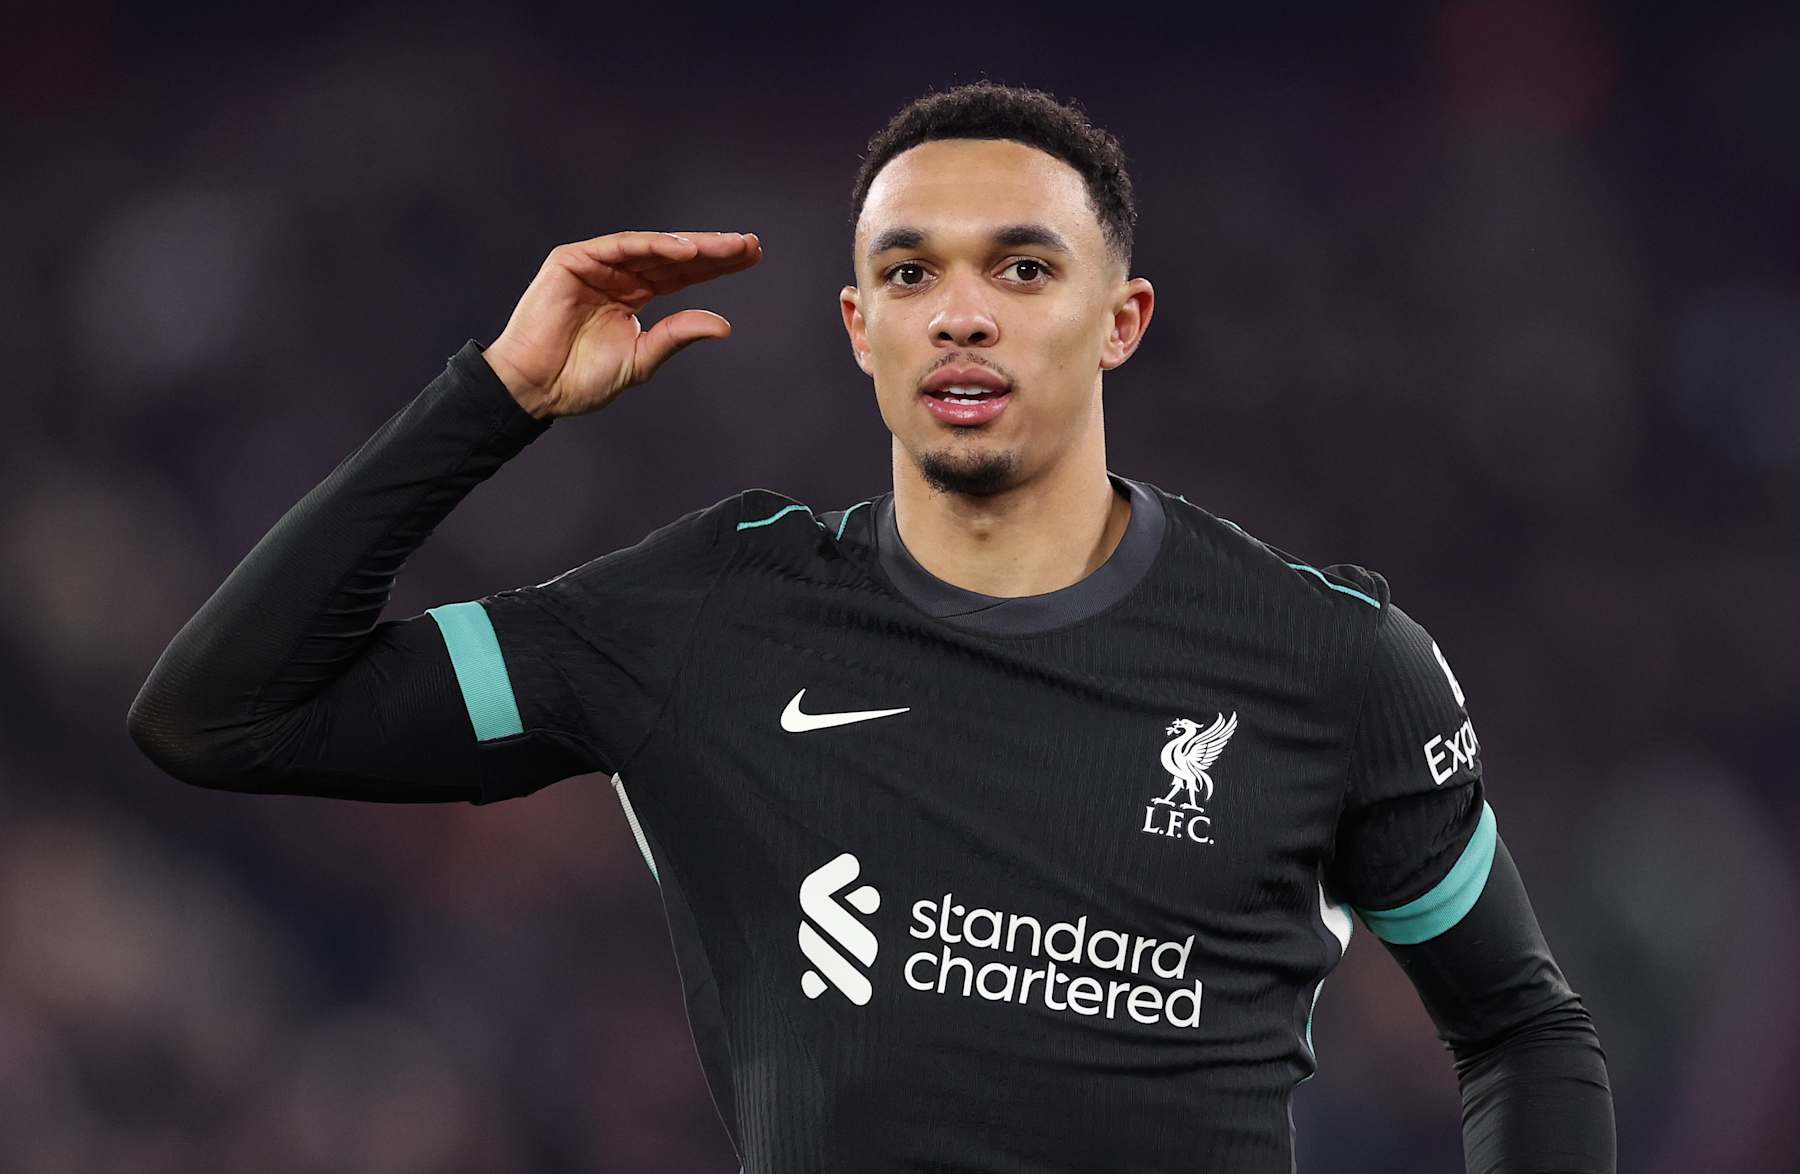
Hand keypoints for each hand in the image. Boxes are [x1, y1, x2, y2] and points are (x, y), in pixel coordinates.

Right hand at [482, 230, 761, 418]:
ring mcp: (597, 265)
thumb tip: (724, 325)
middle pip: (674, 257)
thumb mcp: (640, 359)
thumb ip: (677, 336)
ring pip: (652, 247)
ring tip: (725, 247)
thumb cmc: (580, 379)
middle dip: (713, 250)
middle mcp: (619, 275)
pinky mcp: (574, 260)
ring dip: (690, 245)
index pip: (683, 275)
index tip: (753, 257)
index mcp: (635, 296)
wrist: (536, 388)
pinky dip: (652, 245)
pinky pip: (620, 247)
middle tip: (749, 244)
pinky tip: (685, 250)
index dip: (717, 266)